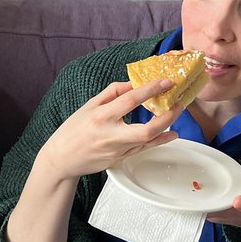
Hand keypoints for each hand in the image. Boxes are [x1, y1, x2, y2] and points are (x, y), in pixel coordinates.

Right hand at [34, 79, 181, 182]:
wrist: (62, 159)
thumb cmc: (73, 130)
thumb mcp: (88, 106)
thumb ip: (111, 93)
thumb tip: (132, 83)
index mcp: (100, 116)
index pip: (130, 100)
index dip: (150, 90)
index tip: (166, 82)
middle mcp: (110, 134)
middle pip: (146, 129)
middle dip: (167, 116)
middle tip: (178, 103)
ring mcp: (116, 150)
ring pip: (148, 141)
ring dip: (166, 126)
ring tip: (176, 113)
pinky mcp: (120, 159)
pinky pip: (143, 148)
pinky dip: (159, 140)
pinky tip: (170, 133)